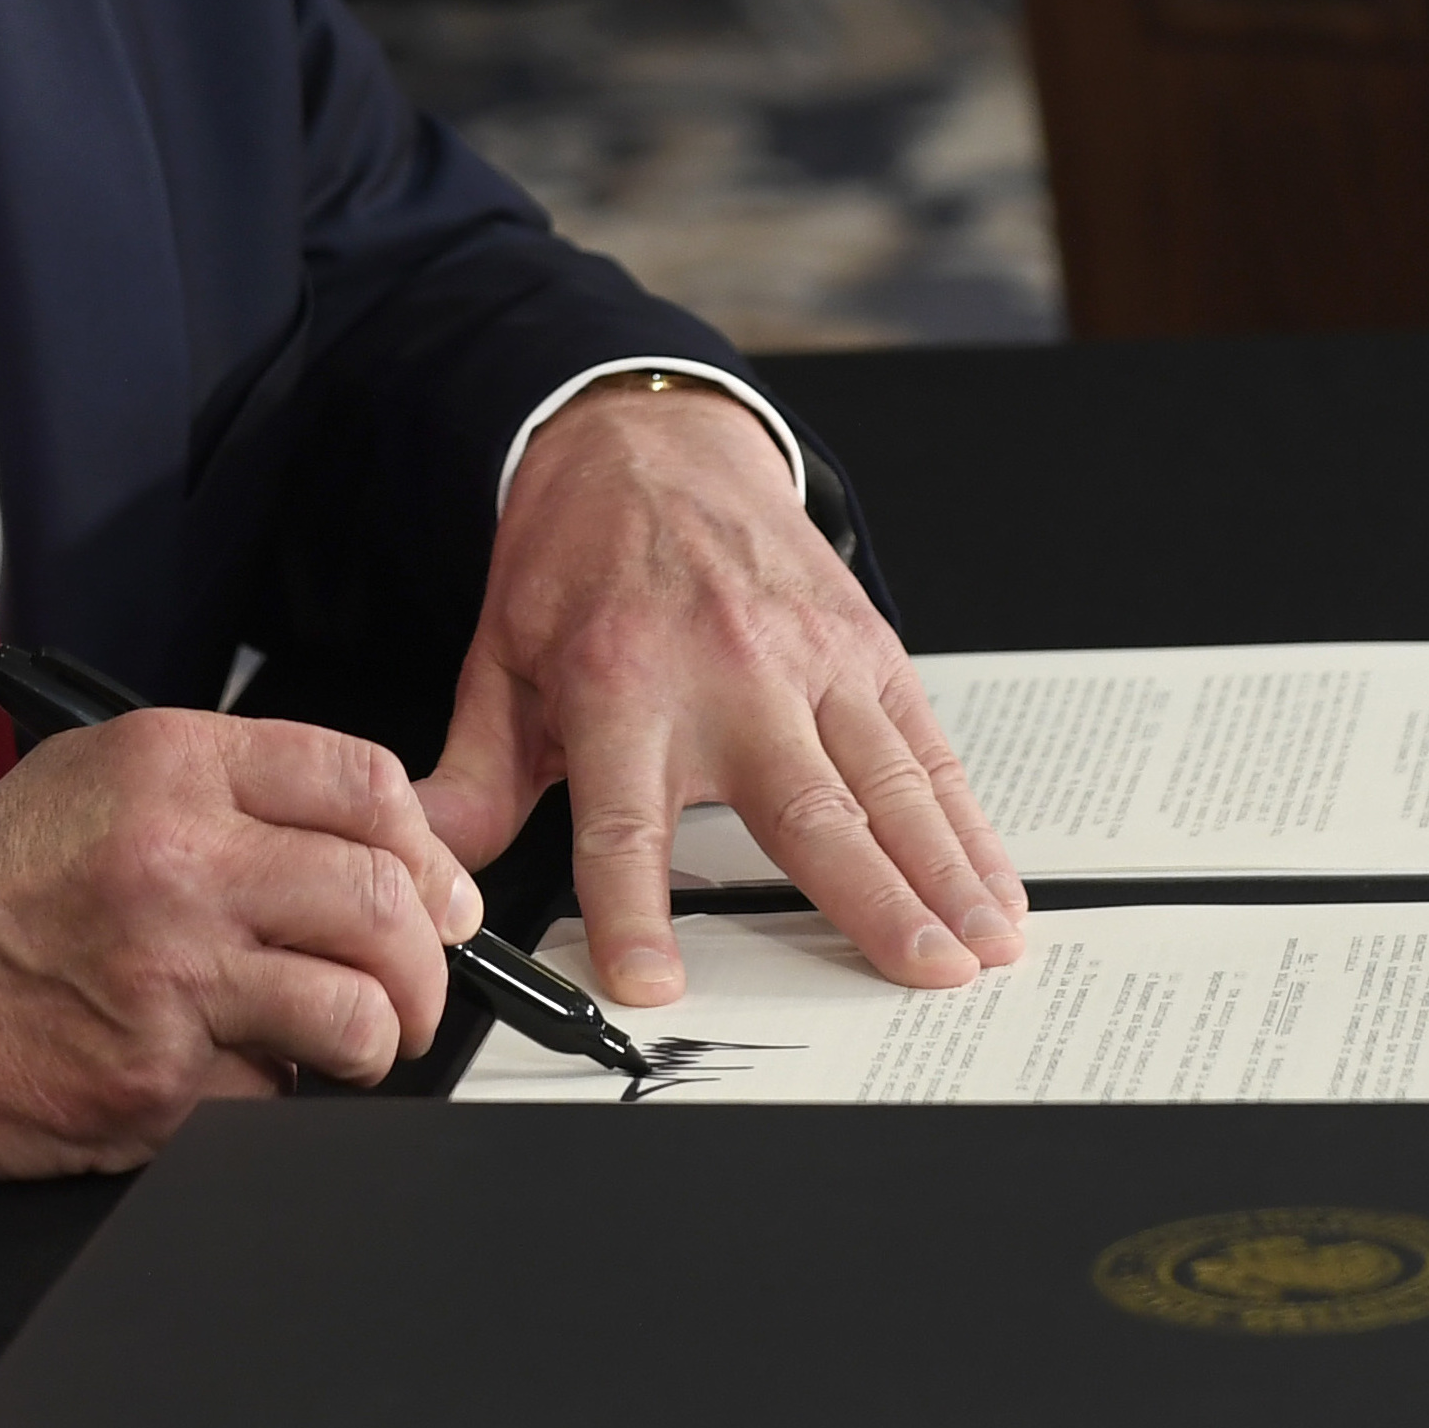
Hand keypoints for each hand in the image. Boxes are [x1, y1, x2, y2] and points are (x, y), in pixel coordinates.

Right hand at [0, 709, 481, 1174]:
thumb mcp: (94, 776)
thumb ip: (230, 790)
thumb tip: (369, 847)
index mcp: (172, 768)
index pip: (367, 784)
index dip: (430, 850)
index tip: (439, 892)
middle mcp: (180, 861)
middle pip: (386, 901)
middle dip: (429, 959)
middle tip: (418, 982)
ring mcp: (172, 980)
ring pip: (358, 1014)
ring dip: (375, 1040)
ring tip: (347, 1041)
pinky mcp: (156, 1086)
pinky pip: (276, 1098)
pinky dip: (274, 1097)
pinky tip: (232, 1072)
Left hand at [418, 379, 1024, 1010]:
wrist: (649, 443)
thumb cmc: (577, 562)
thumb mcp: (501, 663)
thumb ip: (473, 780)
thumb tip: (433, 868)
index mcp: (620, 688)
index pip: (624, 823)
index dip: (634, 909)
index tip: (653, 983)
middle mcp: (728, 674)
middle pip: (805, 808)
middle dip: (871, 898)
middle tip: (921, 972)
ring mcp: (811, 660)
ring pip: (890, 782)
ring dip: (946, 871)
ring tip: (984, 948)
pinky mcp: (866, 647)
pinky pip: (927, 745)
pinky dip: (969, 821)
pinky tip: (996, 883)